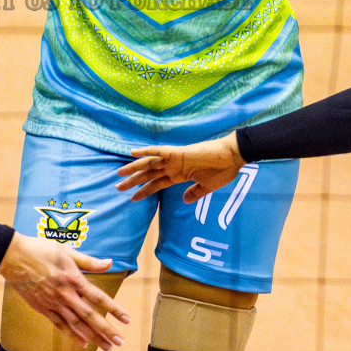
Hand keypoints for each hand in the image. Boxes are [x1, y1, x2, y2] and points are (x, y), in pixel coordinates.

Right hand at [0, 233, 128, 350]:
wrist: (14, 257)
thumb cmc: (41, 250)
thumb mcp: (67, 251)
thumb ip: (89, 261)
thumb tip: (109, 262)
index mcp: (74, 278)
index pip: (98, 297)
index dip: (114, 309)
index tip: (126, 319)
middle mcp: (66, 294)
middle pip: (89, 316)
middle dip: (106, 330)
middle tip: (120, 342)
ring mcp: (53, 303)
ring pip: (76, 324)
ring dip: (93, 336)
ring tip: (106, 347)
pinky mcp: (42, 308)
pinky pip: (59, 324)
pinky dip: (72, 334)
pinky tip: (82, 342)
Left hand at [117, 136, 244, 203]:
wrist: (233, 157)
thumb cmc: (222, 171)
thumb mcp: (206, 187)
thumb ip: (194, 193)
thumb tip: (184, 200)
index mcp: (180, 175)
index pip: (156, 184)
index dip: (144, 190)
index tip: (132, 197)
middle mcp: (174, 167)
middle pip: (148, 174)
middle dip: (133, 180)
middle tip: (117, 187)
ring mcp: (175, 159)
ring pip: (149, 163)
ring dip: (134, 168)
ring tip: (119, 174)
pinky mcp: (179, 153)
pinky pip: (159, 151)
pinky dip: (146, 151)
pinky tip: (133, 152)